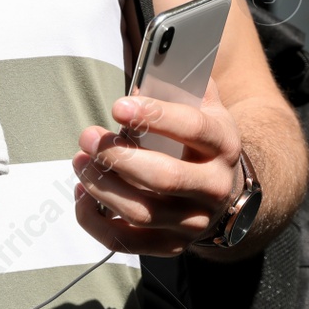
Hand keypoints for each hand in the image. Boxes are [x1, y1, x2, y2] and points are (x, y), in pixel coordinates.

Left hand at [71, 78, 242, 256]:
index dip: (155, 116)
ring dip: (101, 187)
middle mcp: (214, 187)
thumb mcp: (205, 106)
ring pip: (141, 212)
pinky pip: (126, 241)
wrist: (227, 189)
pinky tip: (82, 193)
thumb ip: (182, 82)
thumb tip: (152, 64)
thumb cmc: (202, 139)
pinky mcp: (172, 245)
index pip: (193, 129)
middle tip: (88, 137)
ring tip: (80, 161)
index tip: (118, 106)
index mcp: (223, 145)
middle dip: (118, 157)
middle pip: (163, 178)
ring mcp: (193, 221)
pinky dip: (95, 220)